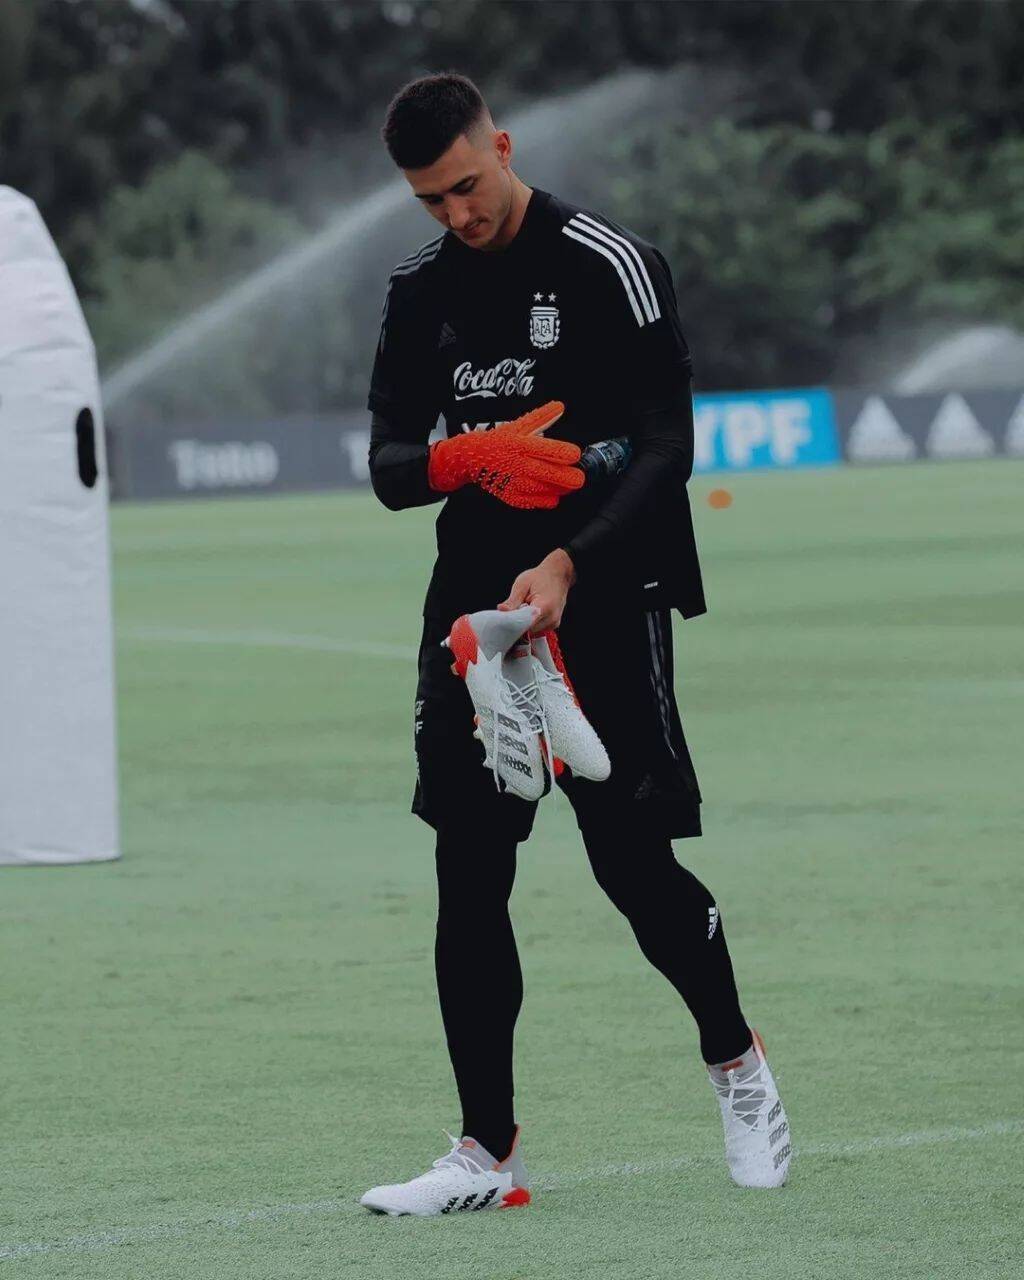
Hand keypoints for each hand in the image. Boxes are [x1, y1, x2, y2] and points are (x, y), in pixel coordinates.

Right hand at [427, 401, 583, 509]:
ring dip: (564, 488)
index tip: (575, 454)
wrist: (473, 458)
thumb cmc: (499, 441)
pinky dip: (550, 499)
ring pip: (550, 490)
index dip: (570, 453)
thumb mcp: (519, 426)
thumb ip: (542, 417)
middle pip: (555, 474)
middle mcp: (521, 464)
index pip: (554, 450)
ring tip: (568, 484)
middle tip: (579, 475)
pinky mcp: (514, 496)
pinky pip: (539, 502)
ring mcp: (517, 482)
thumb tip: (560, 406)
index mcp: (524, 444)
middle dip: (573, 477)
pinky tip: (552, 493)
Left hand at [497, 548, 576, 633]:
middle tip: (514, 609)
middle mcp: (552, 618)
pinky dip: (530, 623)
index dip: (512, 623)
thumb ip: (512, 600)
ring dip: (524, 623)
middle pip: (527, 630)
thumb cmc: (540, 577)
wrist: (558, 574)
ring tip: (524, 607)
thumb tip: (501, 610)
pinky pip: (537, 629)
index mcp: (544, 607)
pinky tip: (530, 611)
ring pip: (531, 631)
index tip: (503, 619)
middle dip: (517, 623)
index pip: (524, 624)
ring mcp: (554, 623)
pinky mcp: (553, 625)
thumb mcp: (523, 584)